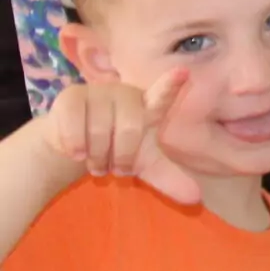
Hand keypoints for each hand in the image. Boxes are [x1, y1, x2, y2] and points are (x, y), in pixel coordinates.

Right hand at [42, 73, 198, 204]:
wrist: (75, 149)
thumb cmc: (116, 150)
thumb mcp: (144, 166)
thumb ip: (169, 178)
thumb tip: (196, 198)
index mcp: (150, 107)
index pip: (163, 95)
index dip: (170, 85)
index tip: (183, 72)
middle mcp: (127, 94)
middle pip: (130, 129)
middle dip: (121, 156)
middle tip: (116, 167)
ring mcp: (99, 92)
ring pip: (99, 130)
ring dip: (97, 156)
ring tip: (96, 161)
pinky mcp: (72, 95)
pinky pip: (74, 123)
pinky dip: (75, 144)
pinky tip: (76, 152)